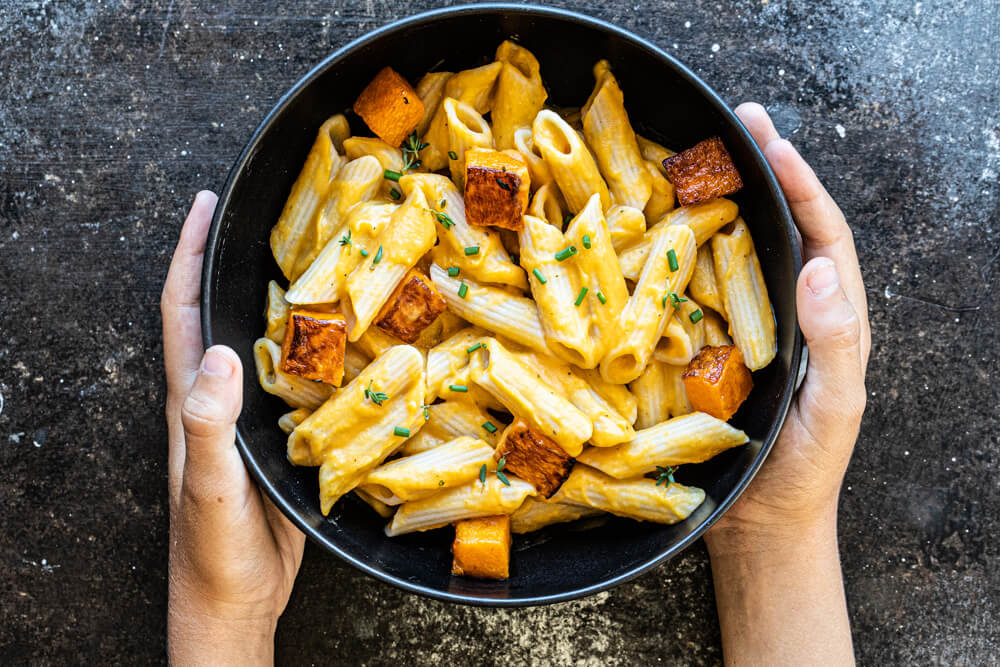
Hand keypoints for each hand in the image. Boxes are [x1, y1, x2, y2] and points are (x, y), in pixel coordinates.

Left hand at [161, 191, 304, 664]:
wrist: (235, 600)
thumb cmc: (213, 551)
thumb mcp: (210, 487)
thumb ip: (209, 424)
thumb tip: (223, 353)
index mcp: (190, 400)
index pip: (180, 311)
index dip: (188, 255)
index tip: (206, 206)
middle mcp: (215, 399)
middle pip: (216, 314)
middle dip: (229, 261)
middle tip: (268, 220)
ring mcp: (245, 419)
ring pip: (257, 343)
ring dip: (274, 301)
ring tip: (315, 263)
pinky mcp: (276, 440)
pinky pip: (292, 380)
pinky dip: (310, 350)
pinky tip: (343, 341)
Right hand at [706, 103, 870, 551]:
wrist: (756, 521)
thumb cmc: (804, 469)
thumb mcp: (834, 408)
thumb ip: (836, 342)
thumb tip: (817, 270)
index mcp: (827, 315)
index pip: (822, 232)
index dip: (799, 182)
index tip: (769, 140)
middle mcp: (784, 311)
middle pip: (776, 227)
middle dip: (758, 172)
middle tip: (730, 122)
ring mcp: (741, 328)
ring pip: (729, 253)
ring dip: (712, 204)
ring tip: (688, 159)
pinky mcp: (702, 348)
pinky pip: (688, 293)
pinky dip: (672, 257)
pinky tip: (647, 234)